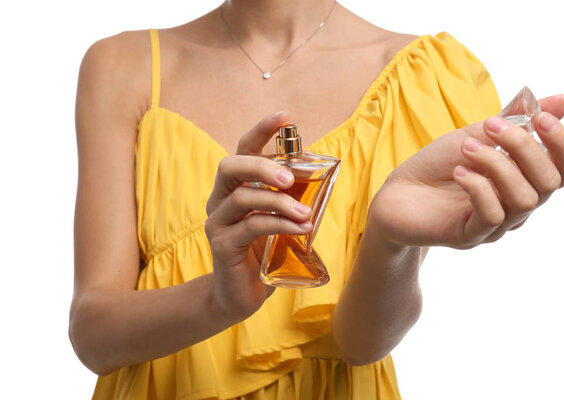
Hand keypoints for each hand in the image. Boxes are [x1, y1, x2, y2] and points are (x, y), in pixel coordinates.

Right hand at [204, 110, 312, 319]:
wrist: (241, 296)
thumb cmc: (263, 253)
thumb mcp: (280, 220)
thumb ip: (291, 197)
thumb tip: (319, 171)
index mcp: (234, 187)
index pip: (243, 149)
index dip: (261, 130)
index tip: (285, 116)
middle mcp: (220, 199)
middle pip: (232, 166)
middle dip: (263, 164)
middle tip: (290, 176)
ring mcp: (217, 222)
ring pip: (243, 196)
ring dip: (279, 202)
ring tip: (306, 213)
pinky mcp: (221, 245)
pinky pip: (251, 226)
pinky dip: (279, 224)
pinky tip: (300, 229)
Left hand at [368, 94, 563, 248]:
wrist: (396, 193)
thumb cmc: (437, 166)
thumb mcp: (477, 135)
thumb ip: (516, 121)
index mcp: (524, 182)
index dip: (563, 144)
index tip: (541, 116)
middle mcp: (516, 207)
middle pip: (550, 183)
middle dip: (523, 147)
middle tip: (490, 126)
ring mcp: (495, 226)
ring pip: (524, 199)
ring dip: (496, 164)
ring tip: (467, 148)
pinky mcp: (470, 237)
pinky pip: (492, 216)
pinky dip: (478, 187)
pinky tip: (459, 172)